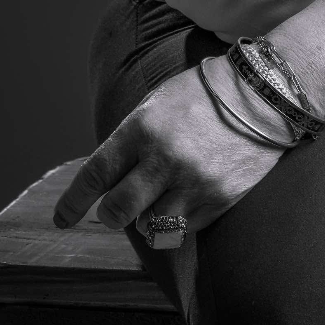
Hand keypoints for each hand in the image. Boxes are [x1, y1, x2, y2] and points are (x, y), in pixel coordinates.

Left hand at [53, 58, 288, 237]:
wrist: (263, 94)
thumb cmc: (202, 97)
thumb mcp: (158, 106)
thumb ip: (131, 141)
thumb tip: (105, 180)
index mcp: (143, 128)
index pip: (96, 174)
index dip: (73, 202)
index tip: (62, 219)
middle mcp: (165, 158)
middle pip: (117, 211)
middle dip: (110, 215)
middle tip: (114, 211)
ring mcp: (194, 182)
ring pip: (150, 228)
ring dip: (148, 219)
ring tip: (160, 198)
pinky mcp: (219, 199)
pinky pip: (183, 230)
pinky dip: (178, 222)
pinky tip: (188, 197)